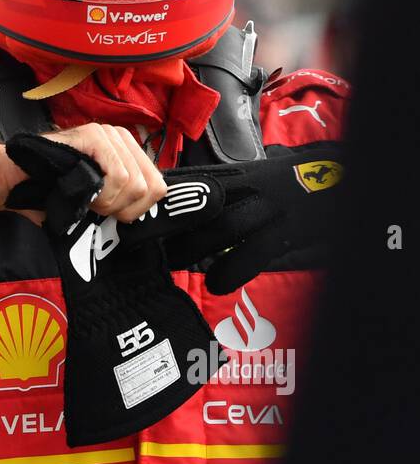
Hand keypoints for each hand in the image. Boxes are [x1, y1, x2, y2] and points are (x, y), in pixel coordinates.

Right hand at [0, 124, 165, 224]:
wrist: (17, 180)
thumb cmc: (53, 190)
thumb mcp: (99, 197)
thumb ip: (123, 199)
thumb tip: (144, 217)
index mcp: (127, 152)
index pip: (159, 187)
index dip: (136, 209)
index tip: (110, 213)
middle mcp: (122, 138)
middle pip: (150, 187)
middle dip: (122, 208)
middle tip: (95, 207)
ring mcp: (109, 134)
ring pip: (135, 183)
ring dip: (108, 202)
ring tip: (86, 198)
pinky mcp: (95, 135)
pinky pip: (119, 176)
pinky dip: (103, 194)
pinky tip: (85, 193)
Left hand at [119, 142, 344, 292]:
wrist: (341, 182)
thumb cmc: (290, 187)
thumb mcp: (250, 181)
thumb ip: (214, 195)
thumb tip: (173, 214)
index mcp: (234, 177)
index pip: (184, 183)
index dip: (152, 201)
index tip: (122, 214)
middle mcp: (245, 189)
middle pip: (192, 206)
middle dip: (158, 225)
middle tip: (130, 245)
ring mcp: (266, 210)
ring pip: (216, 229)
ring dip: (188, 250)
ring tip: (169, 266)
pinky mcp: (286, 232)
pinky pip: (251, 253)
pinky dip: (231, 272)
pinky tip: (217, 286)